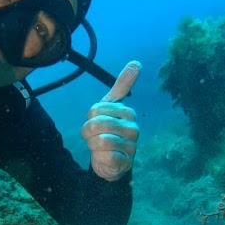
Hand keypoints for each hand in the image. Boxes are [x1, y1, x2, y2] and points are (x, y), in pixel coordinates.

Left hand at [81, 60, 140, 181]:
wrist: (110, 161)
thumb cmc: (109, 131)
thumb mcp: (111, 107)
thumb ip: (122, 85)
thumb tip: (136, 62)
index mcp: (128, 113)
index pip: (96, 109)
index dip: (90, 118)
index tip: (96, 122)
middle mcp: (133, 128)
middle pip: (96, 124)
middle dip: (88, 133)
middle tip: (95, 137)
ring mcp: (131, 146)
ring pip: (99, 140)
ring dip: (92, 145)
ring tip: (99, 147)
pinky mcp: (126, 162)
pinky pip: (105, 155)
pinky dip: (99, 157)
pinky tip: (105, 157)